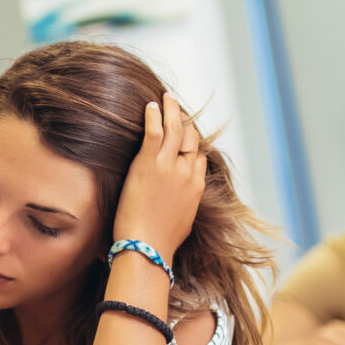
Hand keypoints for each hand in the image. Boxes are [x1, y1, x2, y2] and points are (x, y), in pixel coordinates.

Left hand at [112, 92, 206, 263]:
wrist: (146, 247)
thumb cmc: (159, 242)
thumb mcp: (182, 222)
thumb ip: (184, 206)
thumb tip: (181, 206)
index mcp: (196, 186)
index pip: (198, 155)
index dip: (191, 143)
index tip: (184, 134)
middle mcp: (186, 172)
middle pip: (190, 138)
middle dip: (184, 122)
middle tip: (175, 111)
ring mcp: (169, 166)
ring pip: (175, 127)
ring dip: (171, 109)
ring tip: (165, 97)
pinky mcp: (148, 163)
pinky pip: (154, 131)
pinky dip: (154, 115)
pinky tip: (150, 105)